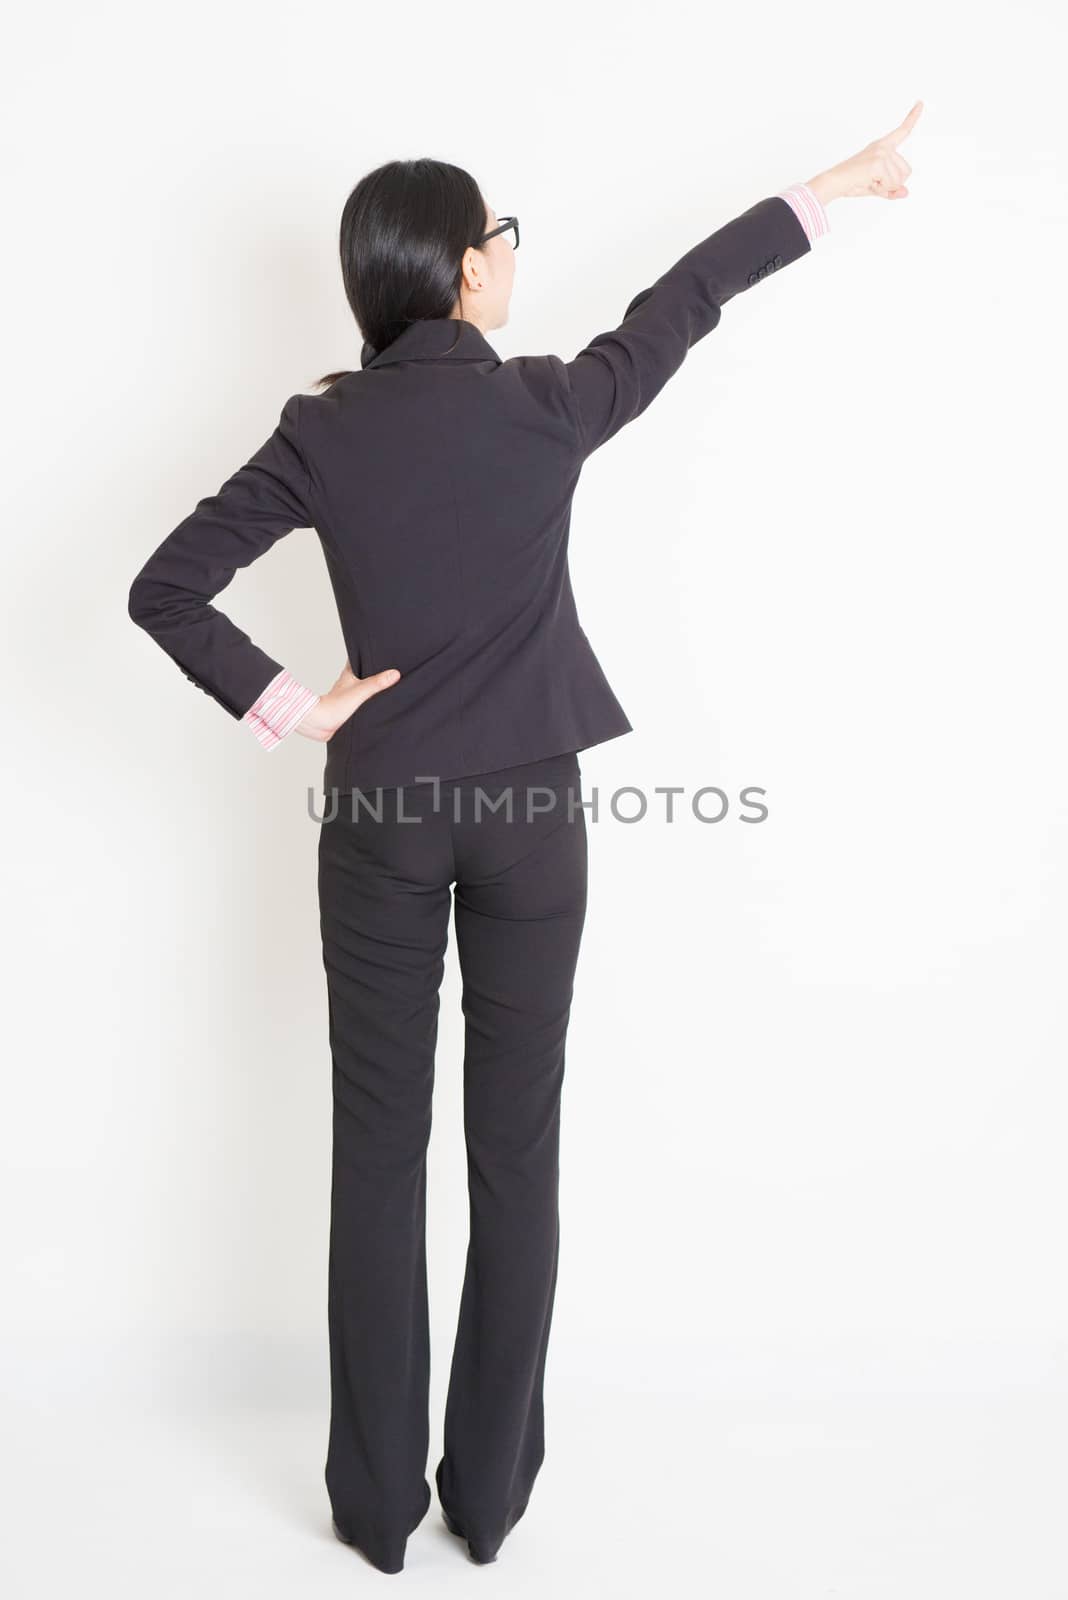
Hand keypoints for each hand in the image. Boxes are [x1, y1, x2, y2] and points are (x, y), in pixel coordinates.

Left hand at [294, 657, 401, 742]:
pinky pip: (362, 702)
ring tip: (387, 686)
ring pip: (363, 688)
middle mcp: (348, 683)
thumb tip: (394, 674)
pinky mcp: (348, 709)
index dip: (368, 653)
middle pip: (363, 673)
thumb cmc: (333, 706)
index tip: (380, 649)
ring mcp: (348, 696)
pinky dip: (370, 702)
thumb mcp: (360, 692)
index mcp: (349, 674)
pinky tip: (377, 705)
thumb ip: (377, 683)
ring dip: (373, 688)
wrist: (319, 724)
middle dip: (374, 671)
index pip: (359, 658)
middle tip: (388, 667)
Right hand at [805, 100, 922, 204]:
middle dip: (893, 183)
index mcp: (882, 147)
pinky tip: (868, 182)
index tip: (920, 103)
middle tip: (874, 182)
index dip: (912, 118)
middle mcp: (883, 147)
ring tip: (869, 182)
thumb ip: (892, 189)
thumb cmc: (852, 182)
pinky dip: (881, 190)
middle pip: (906, 171)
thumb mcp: (876, 187)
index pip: (902, 131)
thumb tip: (906, 193)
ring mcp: (881, 153)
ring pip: (899, 180)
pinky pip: (890, 184)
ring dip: (885, 187)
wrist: (834, 182)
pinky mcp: (878, 162)